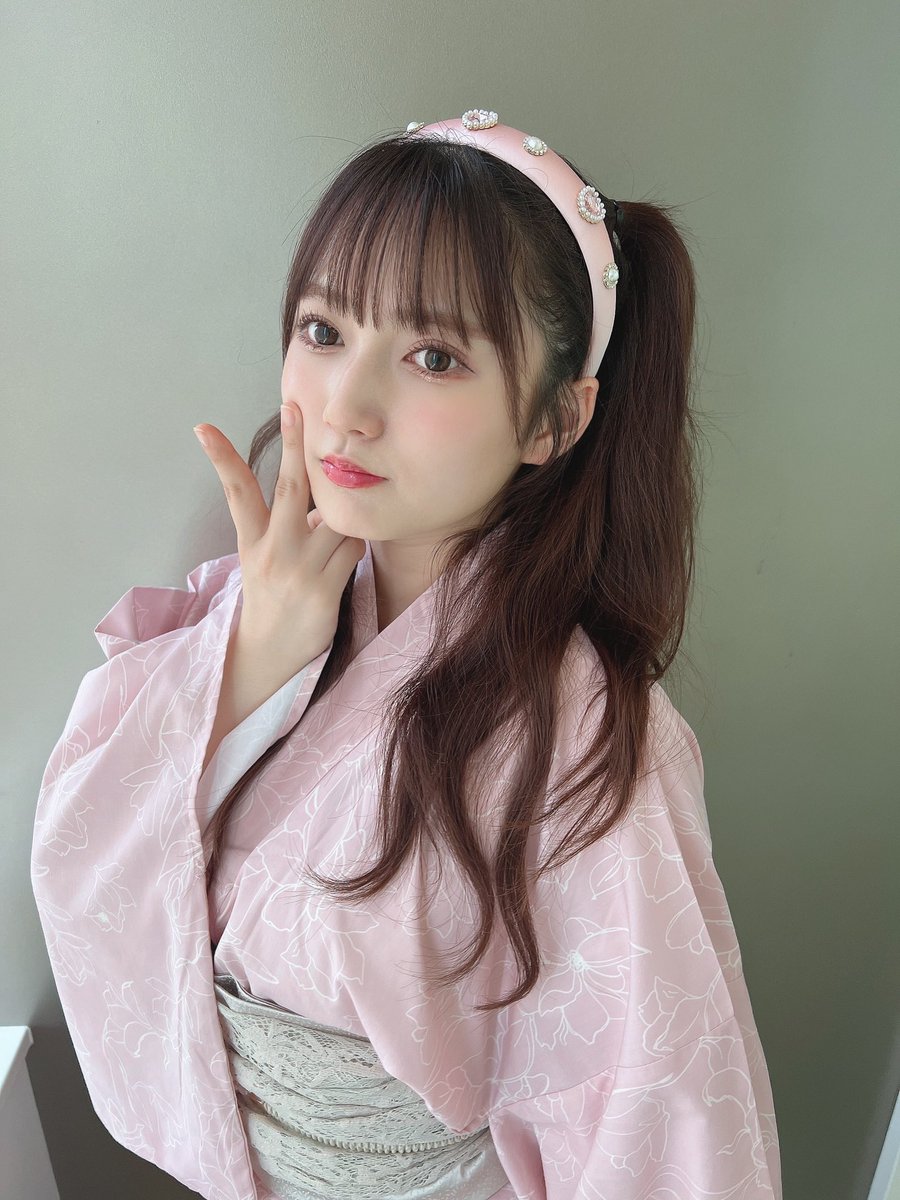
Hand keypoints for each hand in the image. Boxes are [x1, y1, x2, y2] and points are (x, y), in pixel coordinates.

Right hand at [193, 401, 365, 664]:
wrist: (269, 654)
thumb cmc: (272, 597)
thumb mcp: (262, 557)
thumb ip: (287, 524)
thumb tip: (316, 491)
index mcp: (253, 542)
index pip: (236, 493)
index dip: (222, 459)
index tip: (204, 429)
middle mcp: (274, 552)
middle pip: (291, 489)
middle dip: (294, 446)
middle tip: (293, 408)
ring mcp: (300, 571)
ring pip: (336, 519)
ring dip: (343, 517)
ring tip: (331, 537)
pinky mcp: (324, 591)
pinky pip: (353, 549)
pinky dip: (355, 544)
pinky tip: (345, 557)